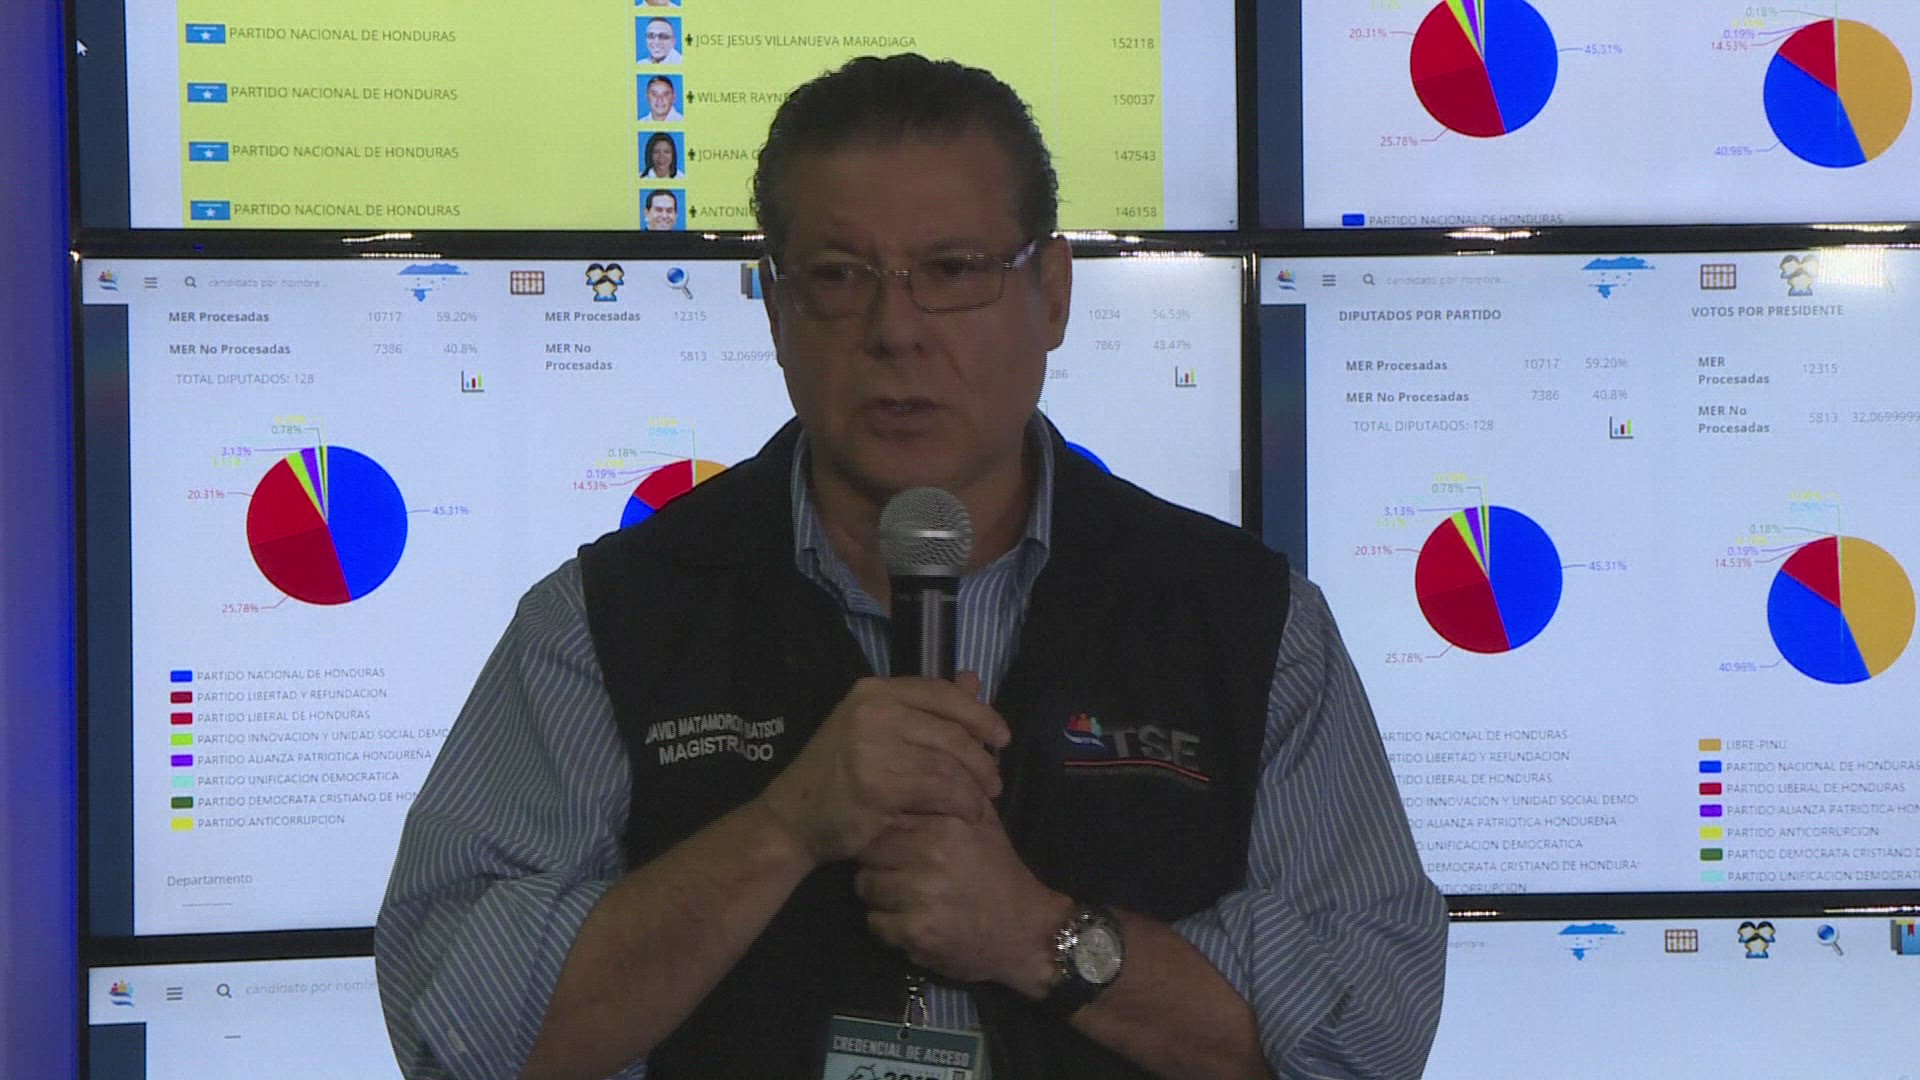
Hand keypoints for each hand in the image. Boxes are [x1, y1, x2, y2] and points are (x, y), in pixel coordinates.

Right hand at [755, 672, 1009, 866]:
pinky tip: (967, 815)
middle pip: (951, 730)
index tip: (1002, 735)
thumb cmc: (838, 775)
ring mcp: (873, 748)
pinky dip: (962, 804)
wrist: (792, 819)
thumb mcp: (875, 729)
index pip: (941, 692)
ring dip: (975, 786)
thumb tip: (974, 678)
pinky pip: (940, 791)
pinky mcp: (878, 786)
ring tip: (982, 802)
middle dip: (982, 758)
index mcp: (873, 691)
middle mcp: (873, 711)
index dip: (980, 713)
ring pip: (950, 764)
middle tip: (995, 781)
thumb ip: (924, 708)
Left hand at [855, 808, 1072, 992]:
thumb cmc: (998, 873)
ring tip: (912, 901)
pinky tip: (916, 924)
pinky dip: (891, 928)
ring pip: (867, 891)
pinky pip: (876, 924)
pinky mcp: (916, 932)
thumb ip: (947, 797)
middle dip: (880, 868)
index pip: (883, 824)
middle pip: (868, 858)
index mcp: (944, 826)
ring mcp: (922, 896)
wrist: (1025, 932)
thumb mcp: (981, 823)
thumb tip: (907, 774)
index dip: (886, 838)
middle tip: (905, 877)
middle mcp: (931, 856)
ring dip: (883, 898)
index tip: (900, 849)